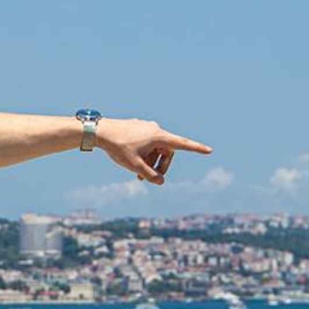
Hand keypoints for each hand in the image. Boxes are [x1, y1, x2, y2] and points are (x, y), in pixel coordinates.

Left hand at [94, 118, 211, 184]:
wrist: (99, 131)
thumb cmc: (117, 147)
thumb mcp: (134, 166)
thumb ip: (150, 175)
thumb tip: (161, 181)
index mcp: (158, 136)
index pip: (182, 144)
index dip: (196, 149)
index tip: (209, 150)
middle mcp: (155, 129)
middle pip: (166, 151)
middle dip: (160, 166)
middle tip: (148, 178)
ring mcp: (146, 127)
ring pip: (155, 148)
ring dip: (150, 162)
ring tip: (138, 174)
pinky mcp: (137, 127)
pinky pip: (146, 143)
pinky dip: (144, 154)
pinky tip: (131, 161)